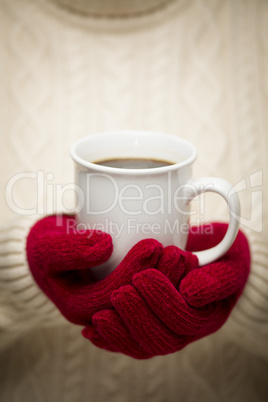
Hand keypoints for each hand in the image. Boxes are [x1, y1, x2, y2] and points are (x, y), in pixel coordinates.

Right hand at [26, 215, 194, 325]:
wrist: (49, 256)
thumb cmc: (46, 250)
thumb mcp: (47, 247)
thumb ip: (70, 248)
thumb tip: (106, 245)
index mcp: (78, 307)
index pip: (113, 295)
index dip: (135, 271)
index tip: (153, 243)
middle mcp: (100, 315)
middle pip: (137, 308)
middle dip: (159, 281)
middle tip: (176, 252)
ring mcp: (115, 310)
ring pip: (150, 311)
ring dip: (170, 286)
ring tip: (185, 257)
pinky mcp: (127, 300)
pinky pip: (153, 303)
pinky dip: (170, 286)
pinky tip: (185, 266)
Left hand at [83, 224, 249, 358]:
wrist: (211, 262)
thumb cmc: (221, 261)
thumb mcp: (231, 264)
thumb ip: (218, 279)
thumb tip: (191, 292)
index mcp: (208, 318)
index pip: (184, 319)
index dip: (163, 300)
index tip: (144, 275)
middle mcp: (186, 332)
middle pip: (161, 339)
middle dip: (138, 317)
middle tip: (119, 293)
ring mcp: (166, 332)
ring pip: (143, 347)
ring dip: (120, 333)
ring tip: (99, 317)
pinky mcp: (147, 329)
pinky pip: (129, 344)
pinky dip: (110, 340)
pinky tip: (92, 331)